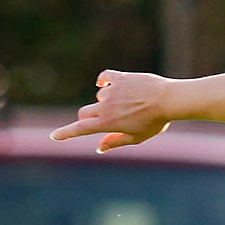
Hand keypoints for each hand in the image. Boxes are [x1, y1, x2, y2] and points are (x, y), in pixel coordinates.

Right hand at [49, 71, 173, 151]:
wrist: (170, 99)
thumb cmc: (156, 121)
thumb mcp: (137, 137)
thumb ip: (116, 141)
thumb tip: (99, 148)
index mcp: (108, 123)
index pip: (80, 129)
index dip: (66, 133)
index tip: (54, 136)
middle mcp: (106, 106)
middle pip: (84, 113)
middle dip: (88, 119)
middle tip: (103, 121)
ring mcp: (112, 91)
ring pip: (100, 97)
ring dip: (106, 101)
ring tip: (128, 105)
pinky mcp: (120, 78)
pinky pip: (104, 77)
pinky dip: (103, 81)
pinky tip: (104, 84)